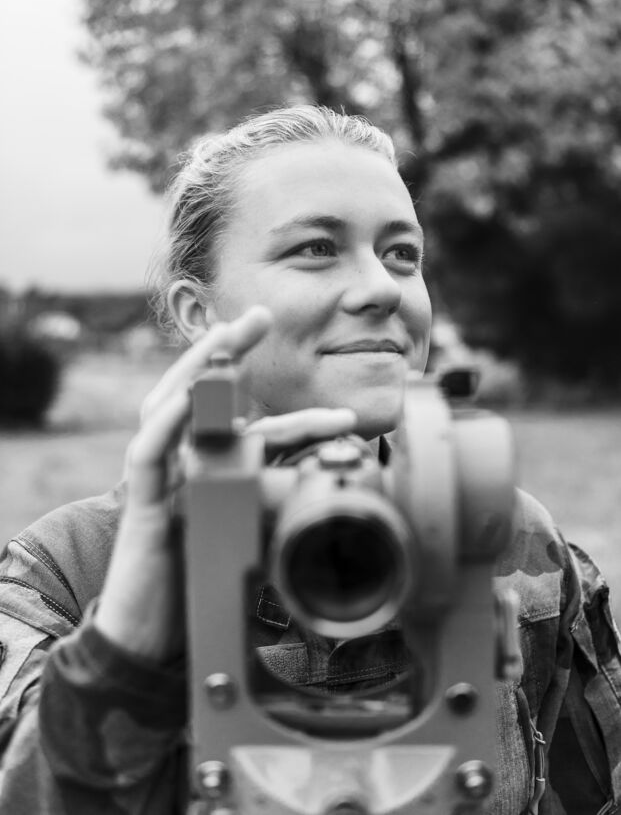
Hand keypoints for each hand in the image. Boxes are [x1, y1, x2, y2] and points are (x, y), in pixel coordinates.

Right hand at [94, 306, 355, 662]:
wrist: (153, 633)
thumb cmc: (200, 582)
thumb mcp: (250, 539)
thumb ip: (274, 508)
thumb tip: (324, 493)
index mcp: (213, 468)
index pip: (247, 421)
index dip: (284, 403)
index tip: (322, 389)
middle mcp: (185, 462)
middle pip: (202, 395)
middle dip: (228, 351)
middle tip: (259, 315)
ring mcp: (161, 478)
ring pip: (169, 409)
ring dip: (195, 371)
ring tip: (222, 338)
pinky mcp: (140, 503)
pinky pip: (147, 457)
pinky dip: (164, 427)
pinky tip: (182, 401)